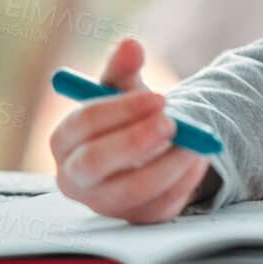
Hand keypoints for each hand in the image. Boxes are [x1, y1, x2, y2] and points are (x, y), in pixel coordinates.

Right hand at [50, 36, 219, 222]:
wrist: (148, 152)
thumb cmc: (126, 117)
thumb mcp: (123, 89)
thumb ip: (123, 68)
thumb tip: (130, 44)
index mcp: (64, 140)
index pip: (82, 125)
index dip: (120, 110)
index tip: (159, 98)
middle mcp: (74, 177)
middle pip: (95, 162)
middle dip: (135, 140)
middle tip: (172, 122)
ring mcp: (104, 204)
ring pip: (132, 189)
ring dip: (169, 163)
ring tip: (197, 142)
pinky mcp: (135, 219)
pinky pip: (160, 206)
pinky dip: (184, 181)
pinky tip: (198, 159)